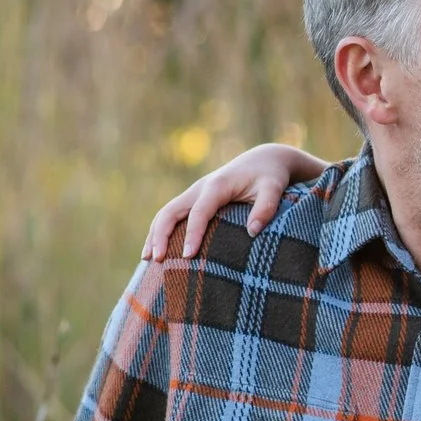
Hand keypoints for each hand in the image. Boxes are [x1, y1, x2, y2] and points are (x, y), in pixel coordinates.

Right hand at [140, 143, 326, 259]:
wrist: (264, 160)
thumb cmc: (270, 177)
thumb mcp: (273, 189)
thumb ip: (266, 208)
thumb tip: (253, 232)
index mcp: (217, 186)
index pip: (199, 212)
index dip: (192, 234)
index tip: (188, 257)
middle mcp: (200, 188)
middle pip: (171, 211)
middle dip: (161, 235)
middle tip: (157, 260)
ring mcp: (194, 193)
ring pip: (165, 213)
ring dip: (155, 234)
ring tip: (147, 259)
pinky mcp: (194, 199)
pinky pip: (171, 214)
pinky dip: (161, 231)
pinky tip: (156, 249)